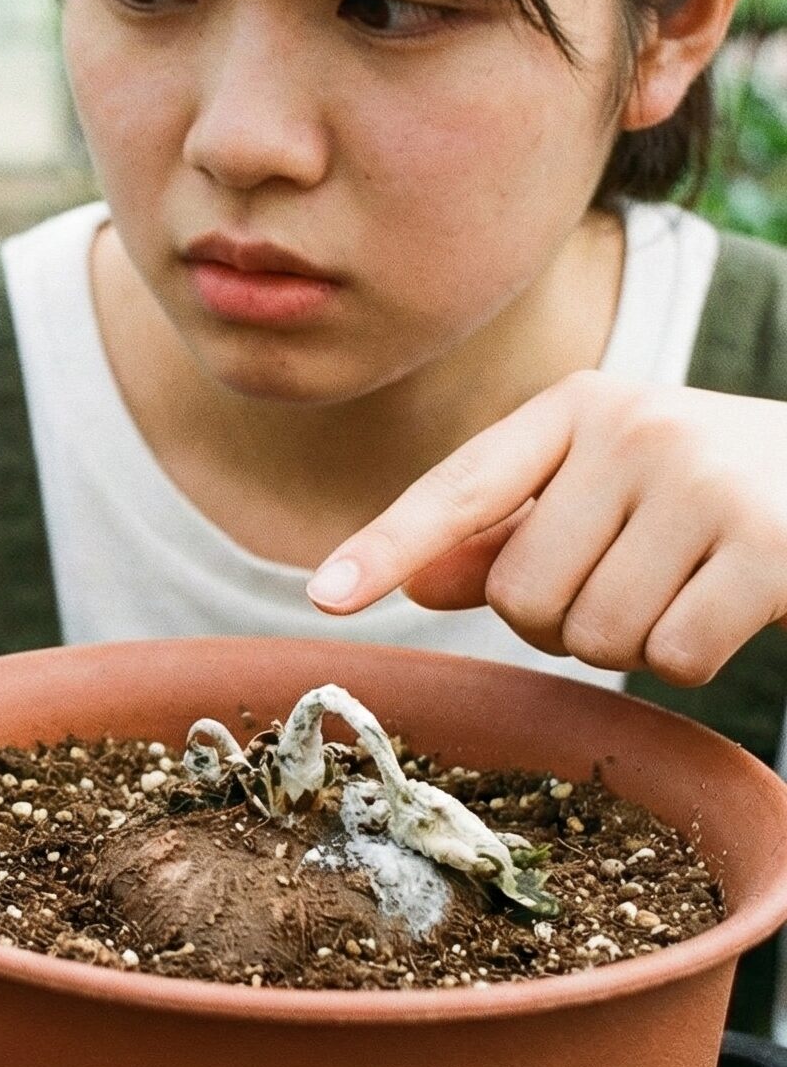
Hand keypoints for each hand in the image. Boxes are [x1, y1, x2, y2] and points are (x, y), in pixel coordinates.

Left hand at [305, 373, 786, 685]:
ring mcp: (703, 483)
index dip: (386, 546)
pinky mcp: (769, 548)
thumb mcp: (607, 484)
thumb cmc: (712, 487)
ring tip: (683, 585)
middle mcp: (634, 430)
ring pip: (591, 634)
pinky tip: (732, 607)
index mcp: (577, 407)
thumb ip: (511, 530)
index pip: (459, 488)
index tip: (324, 597)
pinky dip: (690, 658)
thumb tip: (418, 581)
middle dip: (560, 619)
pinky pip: (671, 657)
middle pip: (518, 594)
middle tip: (631, 578)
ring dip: (628, 643)